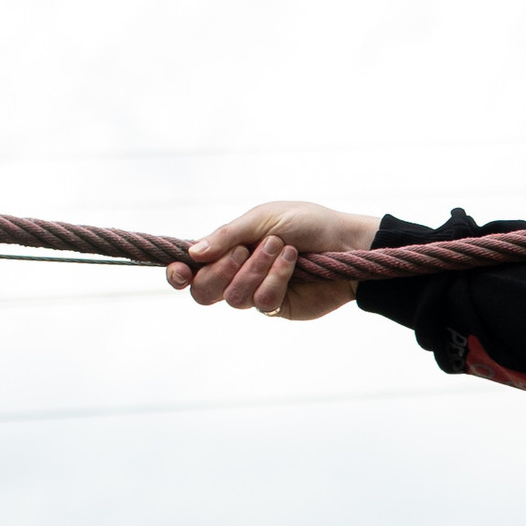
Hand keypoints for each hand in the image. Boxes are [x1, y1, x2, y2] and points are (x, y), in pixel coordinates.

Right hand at [167, 200, 382, 319]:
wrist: (346, 242)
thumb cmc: (306, 223)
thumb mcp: (263, 218)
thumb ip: (227, 235)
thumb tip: (192, 254)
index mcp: (227, 249)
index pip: (191, 270)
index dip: (178, 275)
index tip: (179, 270)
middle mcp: (237, 273)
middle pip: (204, 292)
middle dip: (220, 271)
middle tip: (242, 250)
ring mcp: (257, 292)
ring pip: (234, 298)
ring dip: (255, 270)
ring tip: (279, 247)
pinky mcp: (278, 307)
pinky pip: (263, 302)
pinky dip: (276, 278)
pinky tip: (292, 262)